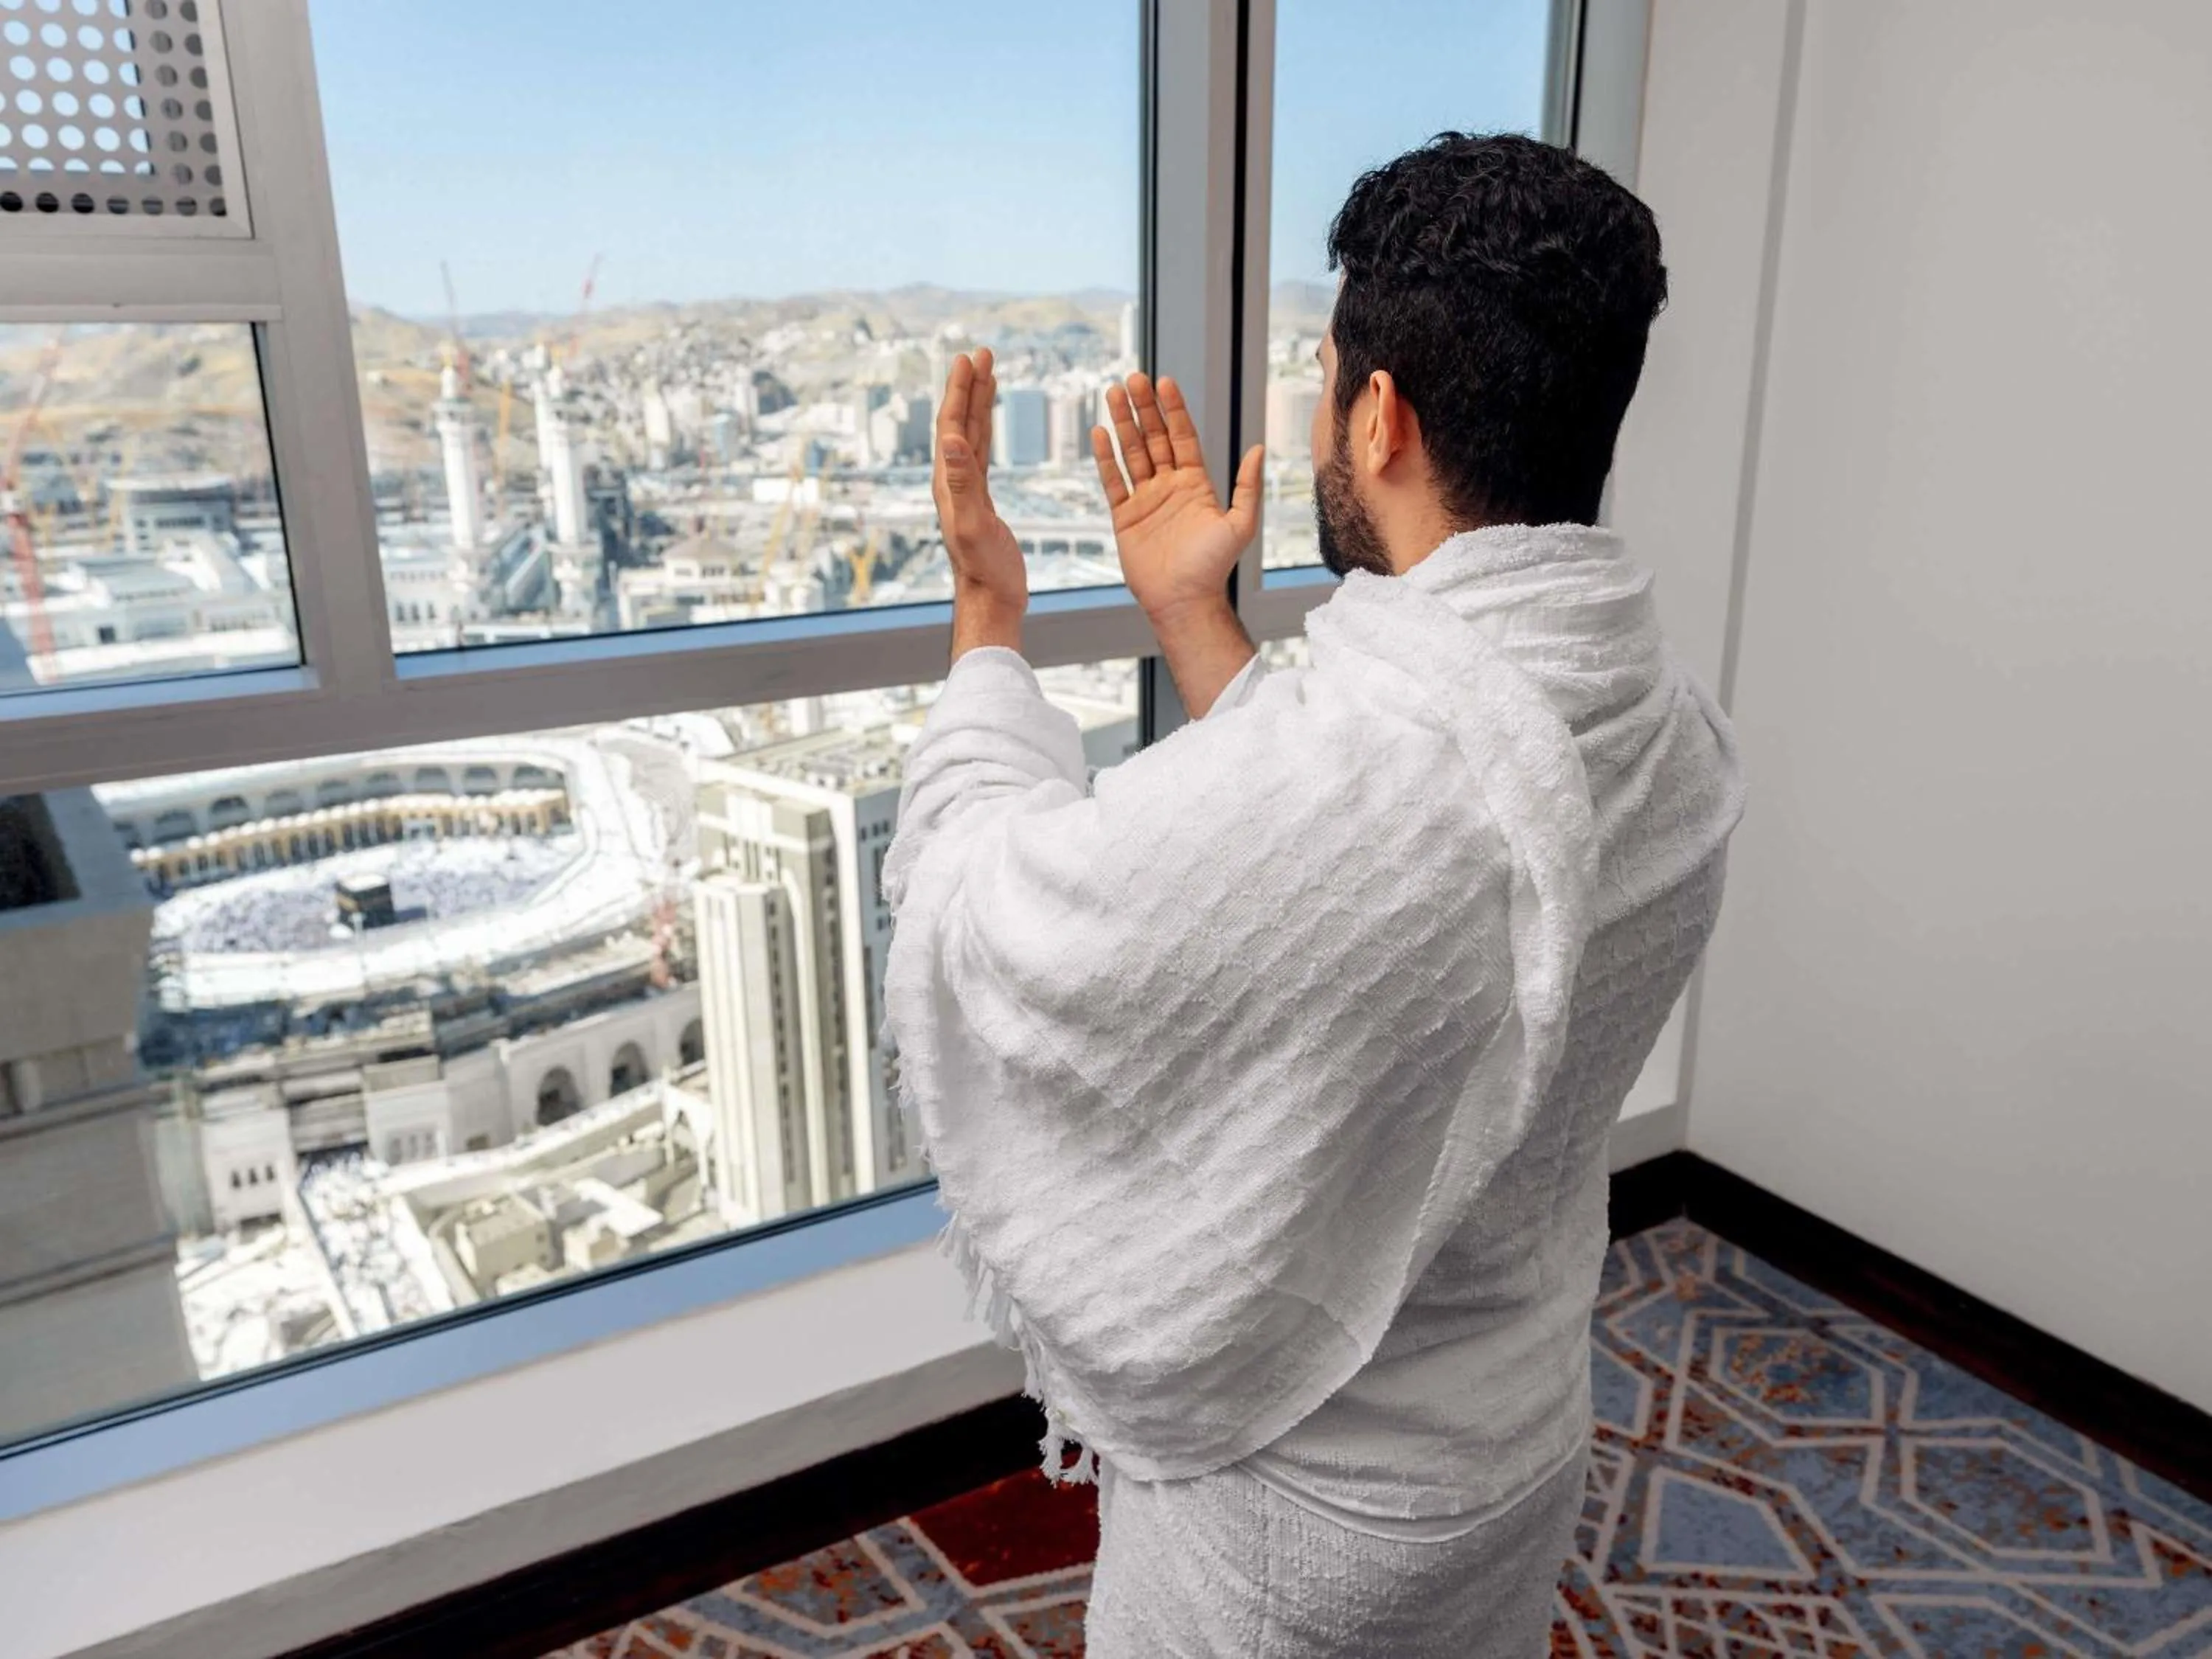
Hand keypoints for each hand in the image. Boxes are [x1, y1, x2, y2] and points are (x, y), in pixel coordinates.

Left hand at [933, 348, 1026, 613]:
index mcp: (948, 482)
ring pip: (972, 435)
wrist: (991, 600)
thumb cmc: (984, 569)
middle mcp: (952, 481)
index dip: (959, 391)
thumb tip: (951, 439)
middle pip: (959, 423)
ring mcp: (966, 489)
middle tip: (981, 353)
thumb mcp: (972, 524)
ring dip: (978, 403)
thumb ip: (962, 482)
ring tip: (988, 373)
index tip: (969, 359)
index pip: (951, 426)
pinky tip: (990, 422)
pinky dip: (986, 430)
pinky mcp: (981, 500)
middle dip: (969, 387)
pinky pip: (982, 454)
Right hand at [1091, 372, 1263, 622]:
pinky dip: (1105, 458)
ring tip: (1113, 393)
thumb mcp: (1240, 524)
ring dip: (1123, 423)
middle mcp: (1169, 486)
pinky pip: (1113, 481)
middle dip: (1144, 408)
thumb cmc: (1214, 567)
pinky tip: (1099, 432)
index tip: (1165, 383)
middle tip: (1133, 379)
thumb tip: (1259, 448)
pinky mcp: (1124, 517)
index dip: (1174, 410)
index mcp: (1196, 484)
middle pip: (1154, 438)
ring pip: (1131, 453)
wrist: (1184, 601)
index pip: (1182, 437)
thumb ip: (1247, 486)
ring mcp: (1145, 500)